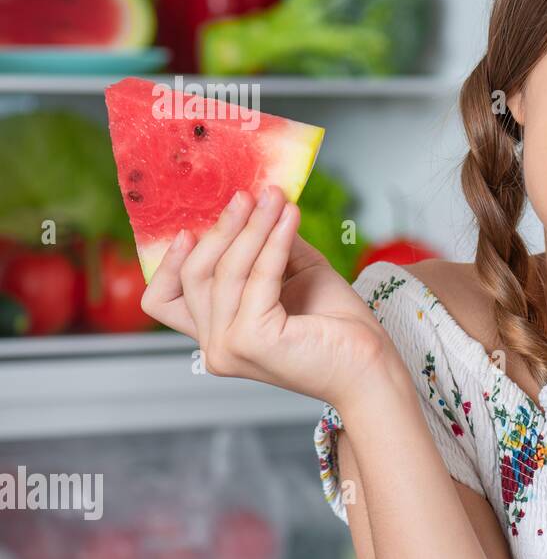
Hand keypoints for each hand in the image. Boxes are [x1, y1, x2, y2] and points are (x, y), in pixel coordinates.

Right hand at [141, 185, 392, 407]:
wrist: (371, 363)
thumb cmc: (338, 326)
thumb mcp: (296, 274)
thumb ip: (268, 246)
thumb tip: (258, 202)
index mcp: (218, 335)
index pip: (163, 301)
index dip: (169, 262)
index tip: (189, 227)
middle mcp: (215, 347)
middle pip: (194, 276)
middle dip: (222, 229)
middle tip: (248, 195)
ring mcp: (229, 347)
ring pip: (225, 271)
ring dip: (252, 227)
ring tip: (274, 199)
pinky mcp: (251, 340)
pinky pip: (258, 276)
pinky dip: (274, 242)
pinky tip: (289, 218)